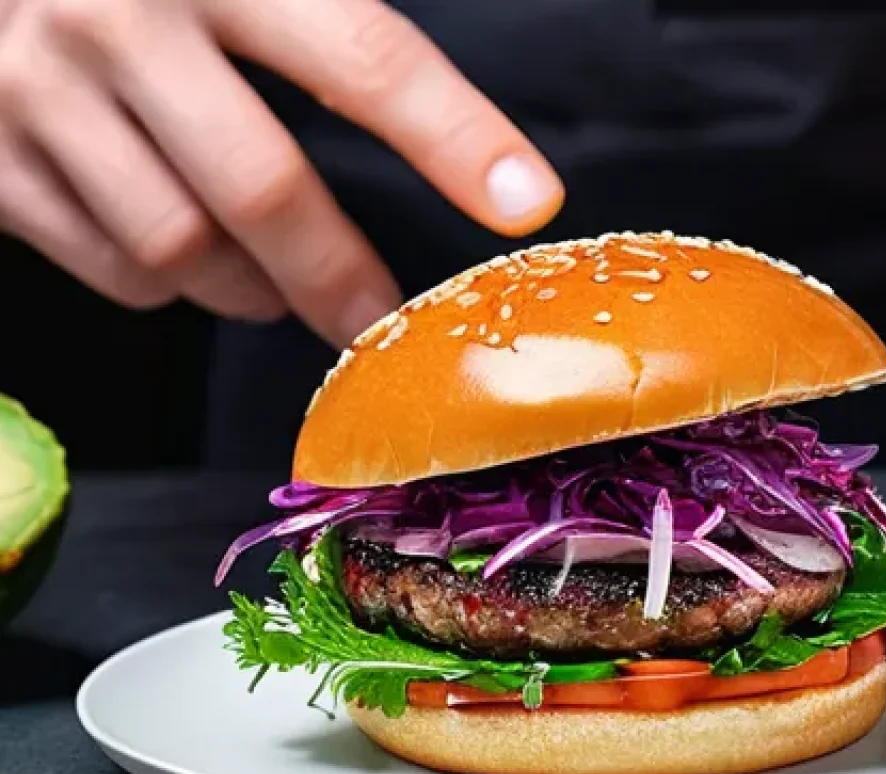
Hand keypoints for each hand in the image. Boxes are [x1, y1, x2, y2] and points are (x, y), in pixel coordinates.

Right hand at [0, 0, 563, 345]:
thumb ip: (314, 18)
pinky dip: (164, 283)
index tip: (525, 200)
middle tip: (375, 320)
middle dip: (337, 279)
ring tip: (270, 279)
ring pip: (181, 250)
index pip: (362, 59)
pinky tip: (177, 249)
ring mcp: (35, 90)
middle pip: (265, 192)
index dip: (452, 135)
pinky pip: (113, 270)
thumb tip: (424, 111)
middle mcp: (119, 18)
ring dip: (246, 287)